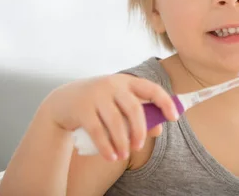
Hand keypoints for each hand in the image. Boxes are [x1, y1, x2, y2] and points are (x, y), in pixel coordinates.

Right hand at [42, 74, 178, 161]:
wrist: (64, 101)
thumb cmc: (100, 102)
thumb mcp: (119, 103)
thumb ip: (140, 114)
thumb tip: (159, 129)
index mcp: (127, 82)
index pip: (151, 89)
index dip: (165, 103)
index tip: (174, 118)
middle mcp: (112, 85)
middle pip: (134, 109)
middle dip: (140, 131)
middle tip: (139, 146)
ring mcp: (96, 95)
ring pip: (116, 122)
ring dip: (122, 143)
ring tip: (123, 155)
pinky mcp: (82, 109)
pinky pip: (98, 131)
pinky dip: (107, 147)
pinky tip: (111, 157)